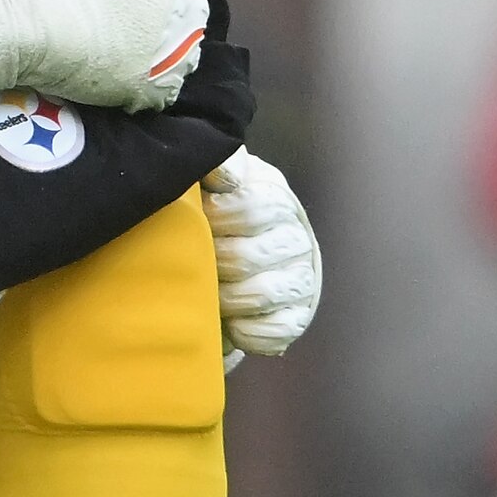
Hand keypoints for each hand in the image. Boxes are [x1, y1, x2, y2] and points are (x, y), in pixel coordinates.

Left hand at [202, 147, 318, 357]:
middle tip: (195, 260)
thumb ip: (216, 164)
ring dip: (225, 298)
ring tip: (209, 291)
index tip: (203, 216)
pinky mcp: (298, 315)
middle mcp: (295, 237)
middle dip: (213, 263)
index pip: (257, 205)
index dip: (221, 215)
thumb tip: (224, 175)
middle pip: (247, 257)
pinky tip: (231, 323)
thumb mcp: (213, 180)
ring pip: (261, 294)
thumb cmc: (213, 214)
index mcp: (273, 197)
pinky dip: (249, 332)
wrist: (227, 257)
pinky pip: (279, 329)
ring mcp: (300, 278)